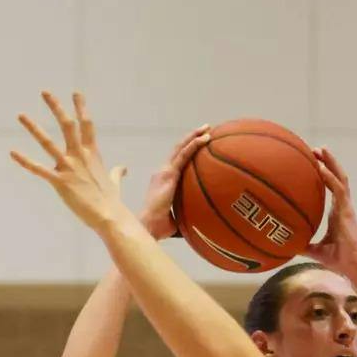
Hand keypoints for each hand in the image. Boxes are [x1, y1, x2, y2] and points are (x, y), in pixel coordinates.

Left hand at [10, 91, 136, 234]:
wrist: (110, 217)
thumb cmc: (111, 201)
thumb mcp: (114, 181)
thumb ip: (116, 172)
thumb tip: (123, 167)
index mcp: (92, 154)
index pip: (86, 125)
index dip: (81, 107)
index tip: (75, 93)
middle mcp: (80, 156)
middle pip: (67, 125)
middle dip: (56, 107)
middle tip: (44, 92)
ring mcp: (70, 168)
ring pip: (48, 143)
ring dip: (33, 128)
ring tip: (20, 115)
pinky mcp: (61, 182)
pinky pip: (40, 169)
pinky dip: (25, 161)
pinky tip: (13, 152)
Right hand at [142, 124, 210, 239]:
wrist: (149, 226)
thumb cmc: (160, 228)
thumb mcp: (178, 219)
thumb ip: (188, 217)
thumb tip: (203, 226)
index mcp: (164, 181)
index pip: (177, 162)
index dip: (187, 152)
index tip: (199, 145)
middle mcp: (163, 172)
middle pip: (179, 150)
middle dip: (192, 138)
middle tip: (206, 130)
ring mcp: (165, 171)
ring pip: (181, 148)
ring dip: (194, 136)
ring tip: (207, 128)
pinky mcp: (169, 173)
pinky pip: (184, 154)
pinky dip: (195, 144)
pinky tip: (206, 138)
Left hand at [303, 148, 356, 274]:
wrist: (354, 267)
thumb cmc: (339, 261)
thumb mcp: (316, 251)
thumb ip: (304, 246)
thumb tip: (286, 246)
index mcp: (338, 213)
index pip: (332, 188)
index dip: (324, 174)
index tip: (314, 163)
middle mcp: (343, 206)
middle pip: (337, 178)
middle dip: (328, 162)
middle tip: (315, 149)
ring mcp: (346, 207)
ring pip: (340, 178)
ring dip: (330, 162)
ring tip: (320, 149)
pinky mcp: (347, 211)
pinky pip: (339, 189)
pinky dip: (329, 177)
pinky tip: (320, 167)